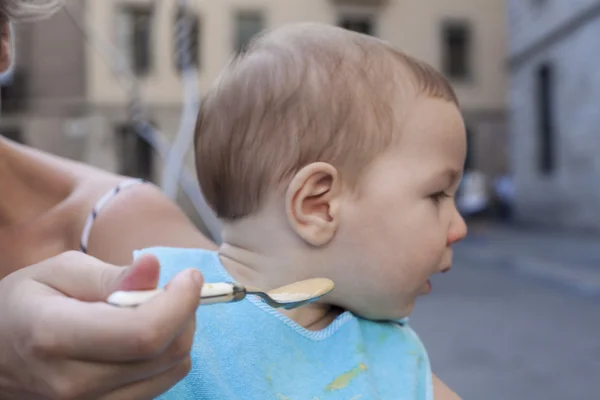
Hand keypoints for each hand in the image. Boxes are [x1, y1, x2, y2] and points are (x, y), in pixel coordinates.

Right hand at [0, 251, 202, 399]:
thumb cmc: (23, 306)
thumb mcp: (56, 273)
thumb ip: (108, 274)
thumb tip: (154, 269)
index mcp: (54, 335)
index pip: (143, 332)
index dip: (181, 302)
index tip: (190, 276)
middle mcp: (72, 383)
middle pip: (165, 353)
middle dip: (185, 313)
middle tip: (175, 288)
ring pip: (171, 371)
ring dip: (179, 334)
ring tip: (155, 310)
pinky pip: (159, 385)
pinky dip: (165, 357)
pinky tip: (144, 337)